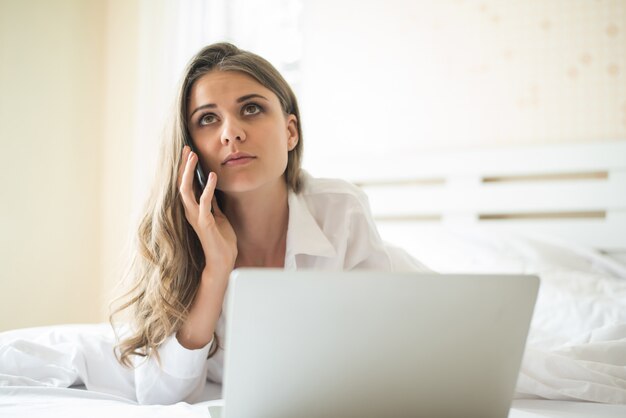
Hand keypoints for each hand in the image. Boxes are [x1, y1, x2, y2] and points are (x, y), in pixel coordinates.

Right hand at [178, 146, 237, 276]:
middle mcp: (191, 211)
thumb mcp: (217, 215)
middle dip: (183, 166)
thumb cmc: (220, 238)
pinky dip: (207, 188)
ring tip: (194, 157)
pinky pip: (204, 202)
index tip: (188, 151)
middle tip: (186, 149)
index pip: (186, 184)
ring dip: (189, 173)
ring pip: (186, 191)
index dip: (185, 168)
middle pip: (181, 184)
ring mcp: (196, 217)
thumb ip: (212, 203)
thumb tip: (210, 188)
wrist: (223, 259)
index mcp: (193, 208)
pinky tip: (212, 176)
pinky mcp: (204, 223)